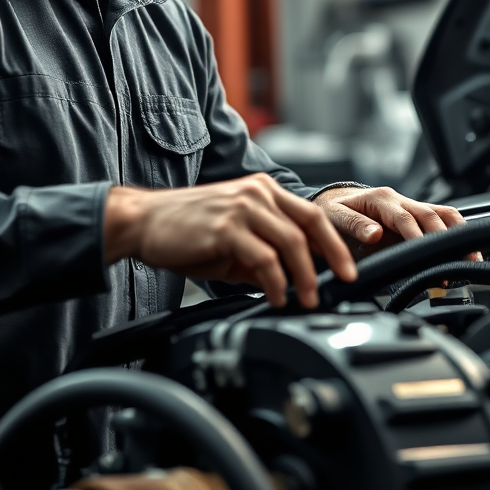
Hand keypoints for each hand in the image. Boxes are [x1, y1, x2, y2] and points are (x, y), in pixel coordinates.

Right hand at [104, 174, 356, 308]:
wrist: (141, 223)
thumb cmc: (183, 231)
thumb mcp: (232, 241)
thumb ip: (262, 257)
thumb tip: (291, 283)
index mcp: (261, 190)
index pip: (311, 214)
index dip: (335, 242)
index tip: (347, 268)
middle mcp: (256, 193)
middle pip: (311, 223)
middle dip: (334, 256)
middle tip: (344, 282)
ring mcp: (241, 208)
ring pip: (292, 241)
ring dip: (306, 276)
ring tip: (307, 298)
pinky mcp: (225, 227)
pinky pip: (264, 258)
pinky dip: (277, 282)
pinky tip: (277, 297)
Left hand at [312, 185, 470, 258]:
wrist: (333, 201)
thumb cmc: (332, 210)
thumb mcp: (334, 216)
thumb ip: (354, 225)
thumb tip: (374, 234)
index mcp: (381, 199)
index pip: (406, 218)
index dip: (419, 237)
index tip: (428, 255)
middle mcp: (399, 199)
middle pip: (431, 215)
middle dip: (446, 239)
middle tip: (457, 262)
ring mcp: (410, 205)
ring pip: (443, 214)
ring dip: (458, 234)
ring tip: (472, 257)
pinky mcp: (415, 214)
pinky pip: (441, 218)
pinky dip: (455, 232)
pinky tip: (466, 248)